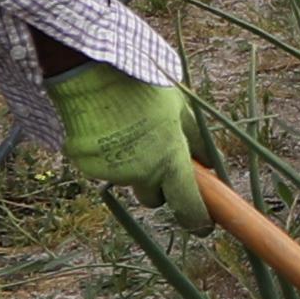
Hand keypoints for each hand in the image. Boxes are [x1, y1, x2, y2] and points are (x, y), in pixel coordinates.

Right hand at [56, 65, 200, 213]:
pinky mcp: (87, 166)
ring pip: (128, 181)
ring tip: (128, 130)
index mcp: (169, 160)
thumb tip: (212, 163)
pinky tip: (107, 130)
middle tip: (156, 157)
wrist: (92, 72)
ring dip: (132, 167)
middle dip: (158, 185)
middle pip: (153, 198)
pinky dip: (108, 157)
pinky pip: (104, 169)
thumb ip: (197, 140)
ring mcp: (112, 172)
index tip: (202, 226)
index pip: (188, 205)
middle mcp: (141, 173)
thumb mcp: (180, 108)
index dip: (197, 220)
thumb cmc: (144, 86)